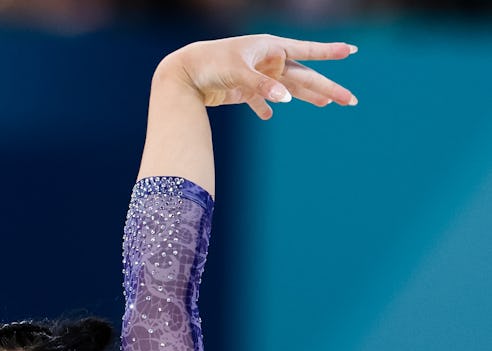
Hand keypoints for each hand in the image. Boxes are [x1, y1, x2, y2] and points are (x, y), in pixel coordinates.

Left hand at [167, 34, 357, 119]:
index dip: (329, 52)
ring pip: (288, 89)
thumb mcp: (239, 72)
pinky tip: (269, 116)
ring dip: (306, 97)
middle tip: (349, 100)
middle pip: (304, 76)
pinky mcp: (242, 90)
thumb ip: (263, 86)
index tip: (350, 51)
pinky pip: (259, 100)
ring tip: (325, 105)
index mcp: (272, 49)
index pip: (307, 52)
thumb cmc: (212, 64)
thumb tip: (287, 100)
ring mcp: (257, 76)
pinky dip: (264, 108)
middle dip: (327, 88)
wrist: (184, 73)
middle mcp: (268, 61)